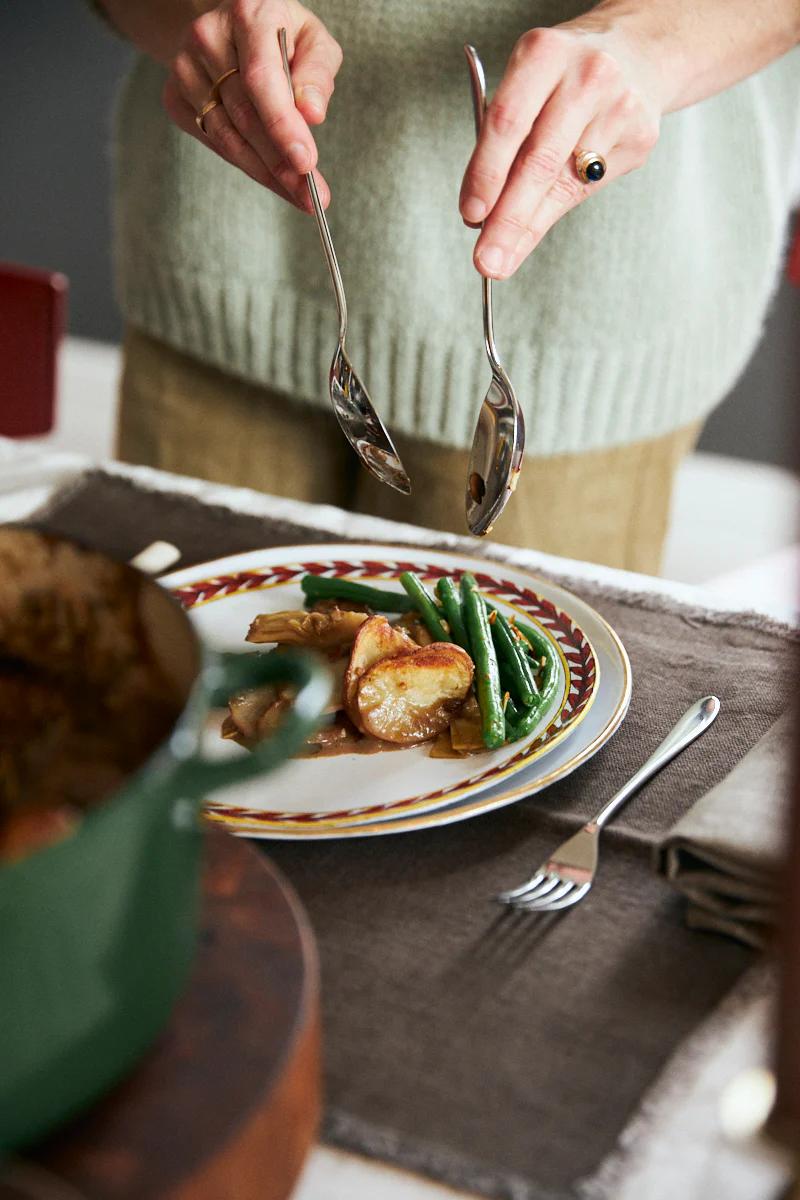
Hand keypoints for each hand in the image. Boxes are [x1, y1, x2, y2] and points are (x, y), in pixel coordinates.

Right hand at [163, 0, 341, 210]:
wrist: (234, 28)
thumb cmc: (281, 35)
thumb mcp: (313, 41)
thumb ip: (317, 73)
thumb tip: (312, 114)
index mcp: (247, 15)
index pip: (261, 79)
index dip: (282, 125)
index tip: (306, 163)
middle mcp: (207, 37)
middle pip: (244, 116)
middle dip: (281, 163)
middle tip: (312, 195)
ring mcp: (185, 68)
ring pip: (227, 138)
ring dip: (265, 172)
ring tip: (298, 194)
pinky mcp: (175, 97)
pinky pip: (214, 143)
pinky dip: (246, 165)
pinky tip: (270, 175)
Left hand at [459, 18, 662, 278]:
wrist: (638, 54)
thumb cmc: (563, 80)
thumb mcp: (525, 88)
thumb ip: (501, 144)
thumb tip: (479, 218)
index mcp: (545, 53)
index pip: (507, 122)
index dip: (486, 173)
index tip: (470, 215)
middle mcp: (587, 76)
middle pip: (539, 161)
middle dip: (508, 220)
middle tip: (486, 261)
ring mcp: (620, 107)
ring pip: (564, 183)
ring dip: (528, 226)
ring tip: (502, 257)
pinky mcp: (640, 138)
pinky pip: (588, 187)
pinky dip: (556, 210)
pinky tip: (536, 223)